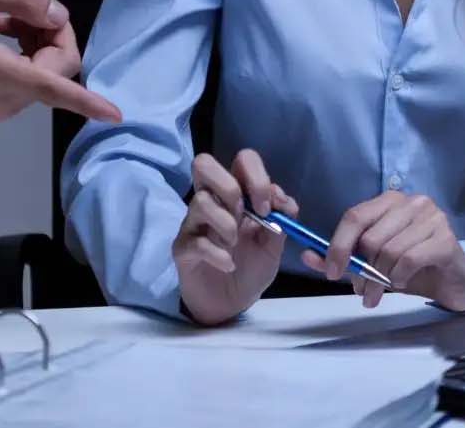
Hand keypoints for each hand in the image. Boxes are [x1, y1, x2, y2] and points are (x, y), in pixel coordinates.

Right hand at [0, 0, 121, 121]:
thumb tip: (58, 15)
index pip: (52, 89)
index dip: (86, 102)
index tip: (114, 114)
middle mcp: (1, 96)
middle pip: (58, 66)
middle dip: (52, 33)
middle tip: (21, 8)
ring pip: (47, 72)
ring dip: (37, 40)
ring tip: (2, 18)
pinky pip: (31, 78)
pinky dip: (26, 52)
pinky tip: (0, 30)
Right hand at [173, 149, 297, 325]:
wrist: (231, 304)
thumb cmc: (250, 268)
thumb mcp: (274, 244)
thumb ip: (281, 218)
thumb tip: (281, 198)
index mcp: (236, 194)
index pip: (242, 159)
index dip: (256, 176)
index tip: (266, 207)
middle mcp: (211, 201)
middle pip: (204, 163)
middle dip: (230, 187)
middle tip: (245, 215)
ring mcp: (193, 223)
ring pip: (200, 201)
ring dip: (227, 225)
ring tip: (234, 245)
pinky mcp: (182, 248)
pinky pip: (196, 241)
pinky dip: (219, 255)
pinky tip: (228, 265)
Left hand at [306, 191, 464, 311]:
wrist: (452, 280)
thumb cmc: (411, 267)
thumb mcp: (373, 262)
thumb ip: (343, 258)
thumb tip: (308, 256)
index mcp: (389, 201)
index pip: (354, 216)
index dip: (338, 245)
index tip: (332, 273)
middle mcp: (411, 202)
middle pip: (371, 237)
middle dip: (361, 271)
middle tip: (362, 293)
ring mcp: (432, 217)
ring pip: (389, 251)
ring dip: (380, 280)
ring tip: (381, 293)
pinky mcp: (446, 238)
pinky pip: (410, 259)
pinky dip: (400, 277)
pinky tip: (403, 283)